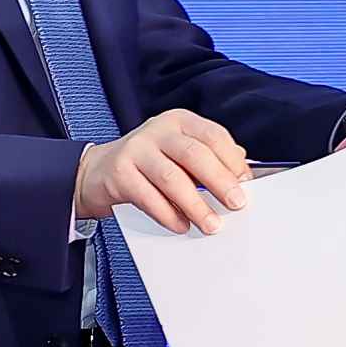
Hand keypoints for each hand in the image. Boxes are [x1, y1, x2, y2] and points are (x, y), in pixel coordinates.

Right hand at [77, 110, 251, 235]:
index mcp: (180, 121)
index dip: (232, 160)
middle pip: (194, 154)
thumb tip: (242, 177)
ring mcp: (136, 149)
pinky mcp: (119, 172)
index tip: (246, 184)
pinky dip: (168, 214)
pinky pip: (148, 196)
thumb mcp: (179, 153)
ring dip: (195, 204)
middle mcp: (158, 130)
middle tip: (236, 204)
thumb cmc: (150, 163)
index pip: (213, 136)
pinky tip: (181, 225)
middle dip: (219, 181)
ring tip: (211, 224)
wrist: (99, 170)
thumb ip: (209, 160)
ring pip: (172, 177)